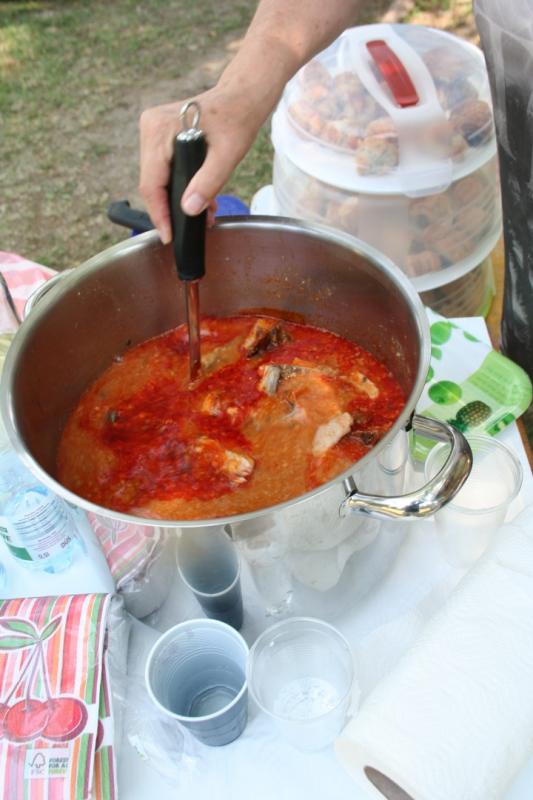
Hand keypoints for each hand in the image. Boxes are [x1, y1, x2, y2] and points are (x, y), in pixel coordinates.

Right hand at [139, 84, 263, 243]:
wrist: (241, 97)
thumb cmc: (237, 119)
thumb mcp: (227, 155)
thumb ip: (208, 182)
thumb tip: (188, 210)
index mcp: (160, 130)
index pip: (151, 183)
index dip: (159, 214)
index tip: (169, 236)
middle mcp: (150, 128)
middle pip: (151, 183)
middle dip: (171, 209)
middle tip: (193, 229)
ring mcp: (152, 130)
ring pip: (156, 179)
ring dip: (176, 200)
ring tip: (205, 214)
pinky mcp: (159, 135)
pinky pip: (162, 169)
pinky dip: (178, 186)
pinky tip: (199, 198)